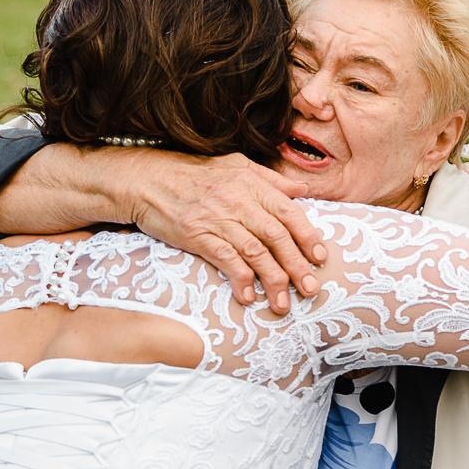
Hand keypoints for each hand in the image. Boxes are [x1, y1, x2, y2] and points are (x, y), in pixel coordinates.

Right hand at [125, 152, 326, 312]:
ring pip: (255, 252)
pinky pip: (225, 260)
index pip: (289, 212)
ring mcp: (218, 219)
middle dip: (296, 265)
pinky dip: (239, 279)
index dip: (307, 236)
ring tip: (282, 304)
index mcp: (252, 184)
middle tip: (310, 289)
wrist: (148, 179)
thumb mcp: (236, 164)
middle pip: (276, 236)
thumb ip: (270, 179)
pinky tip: (248, 296)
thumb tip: (300, 189)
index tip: (320, 257)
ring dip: (272, 280)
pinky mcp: (198, 235)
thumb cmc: (194, 174)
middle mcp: (239, 201)